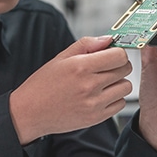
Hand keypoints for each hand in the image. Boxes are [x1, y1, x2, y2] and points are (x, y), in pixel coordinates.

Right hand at [10, 36, 132, 143]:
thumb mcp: (61, 57)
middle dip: (118, 65)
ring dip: (118, 82)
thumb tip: (108, 39)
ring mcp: (94, 103)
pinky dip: (115, 98)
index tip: (112, 54)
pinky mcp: (96, 118)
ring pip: (126, 87)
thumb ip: (87, 44)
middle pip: (125, 70)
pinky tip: (100, 95)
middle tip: (106, 67)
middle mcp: (89, 85)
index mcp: (81, 67)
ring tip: (103, 82)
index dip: (118, 52)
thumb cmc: (43, 84)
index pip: (119, 55)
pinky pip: (120, 104)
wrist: (30, 112)